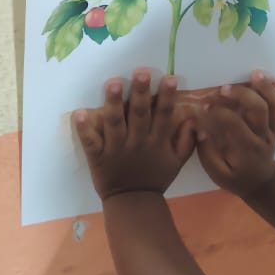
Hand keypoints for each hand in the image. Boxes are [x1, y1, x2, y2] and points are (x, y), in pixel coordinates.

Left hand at [74, 70, 195, 201]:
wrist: (133, 203)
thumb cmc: (155, 178)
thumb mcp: (177, 162)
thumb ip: (186, 141)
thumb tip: (194, 118)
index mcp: (157, 142)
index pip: (164, 115)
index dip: (167, 96)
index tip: (169, 78)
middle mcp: (137, 142)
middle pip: (140, 114)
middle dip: (141, 93)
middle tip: (140, 72)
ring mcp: (116, 149)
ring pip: (115, 123)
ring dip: (114, 103)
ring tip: (113, 83)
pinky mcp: (98, 157)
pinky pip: (91, 142)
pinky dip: (85, 129)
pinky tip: (80, 114)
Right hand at [196, 70, 274, 196]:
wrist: (262, 183)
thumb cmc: (236, 177)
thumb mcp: (218, 173)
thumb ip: (208, 153)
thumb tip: (201, 130)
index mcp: (247, 149)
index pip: (234, 124)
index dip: (219, 112)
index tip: (204, 107)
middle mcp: (263, 137)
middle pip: (259, 109)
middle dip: (242, 94)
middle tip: (224, 88)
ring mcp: (274, 131)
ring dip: (266, 88)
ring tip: (255, 73)